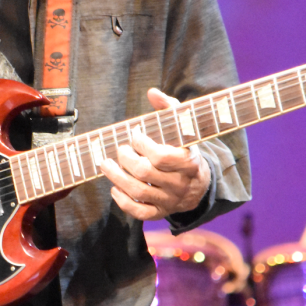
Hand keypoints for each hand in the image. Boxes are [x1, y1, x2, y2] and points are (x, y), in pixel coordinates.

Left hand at [100, 88, 210, 221]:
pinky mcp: (161, 212)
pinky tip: (114, 188)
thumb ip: (169, 109)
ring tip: (106, 164)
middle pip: (146, 173)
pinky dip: (123, 202)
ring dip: (117, 178)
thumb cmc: (185, 150)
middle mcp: (180, 184)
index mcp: (188, 162)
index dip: (143, 145)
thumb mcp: (183, 129)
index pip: (162, 156)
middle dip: (126, 159)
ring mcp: (170, 200)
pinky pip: (140, 212)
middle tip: (120, 149)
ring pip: (139, 192)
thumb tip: (152, 92)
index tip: (135, 135)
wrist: (199, 186)